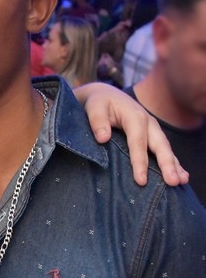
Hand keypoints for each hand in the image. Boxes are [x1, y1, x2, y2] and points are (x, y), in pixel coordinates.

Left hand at [74, 83, 188, 186]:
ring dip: (175, 166)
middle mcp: (149, 123)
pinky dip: (174, 163)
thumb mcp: (94, 107)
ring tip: (182, 181)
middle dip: (167, 164)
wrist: (107, 95)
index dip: (140, 162)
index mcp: (135, 116)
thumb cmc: (100, 103)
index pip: (138, 142)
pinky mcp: (154, 135)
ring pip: (166, 149)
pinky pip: (165, 150)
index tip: (141, 180)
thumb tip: (103, 138)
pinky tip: (181, 176)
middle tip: (173, 182)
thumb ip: (98, 121)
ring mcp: (154, 130)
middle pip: (160, 145)